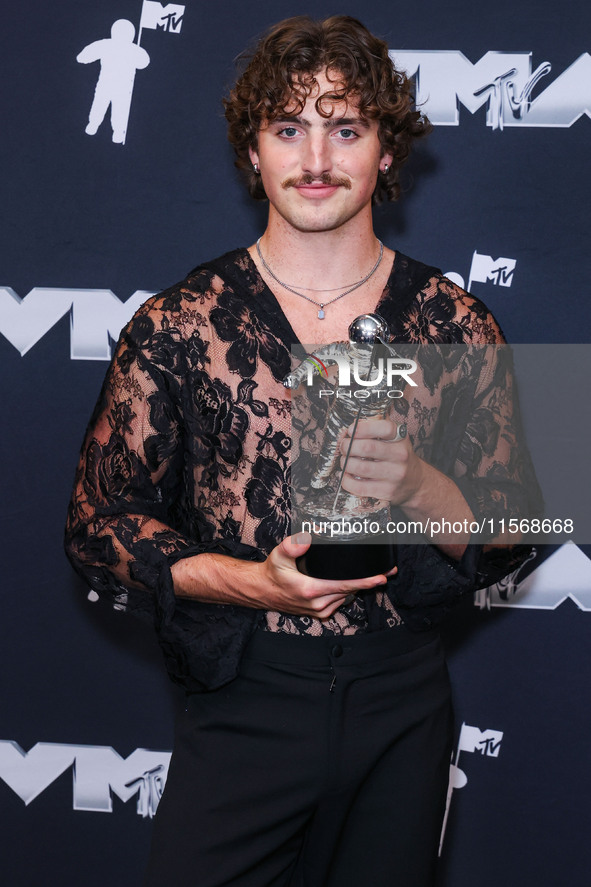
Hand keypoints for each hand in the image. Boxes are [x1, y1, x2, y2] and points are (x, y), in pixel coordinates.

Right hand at [256, 533, 393, 618]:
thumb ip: (292, 545)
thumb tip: (308, 537)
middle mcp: (319, 604)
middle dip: (369, 582)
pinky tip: (351, 583)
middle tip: (388, 571)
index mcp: (312, 590)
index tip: (382, 577)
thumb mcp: (279, 555)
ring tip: (372, 575)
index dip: (366, 581)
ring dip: (358, 587)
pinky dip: (348, 592)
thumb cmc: (273, 572)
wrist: (263, 591)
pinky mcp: (321, 613)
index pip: (345, 585)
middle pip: (351, 591)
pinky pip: (341, 601)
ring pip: (347, 597)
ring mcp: (320, 610)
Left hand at [339, 418, 425, 506]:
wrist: (416, 483)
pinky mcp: (386, 491)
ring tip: (345, 461)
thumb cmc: (398, 457)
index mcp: (401, 438)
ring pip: (360, 467)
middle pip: (367, 448)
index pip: (384, 428)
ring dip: (346, 463)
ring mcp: (394, 475)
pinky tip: (346, 476)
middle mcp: (400, 455)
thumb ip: (375, 430)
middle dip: (348, 446)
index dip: (363, 428)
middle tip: (343, 446)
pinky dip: (346, 480)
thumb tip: (352, 428)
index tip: (351, 430)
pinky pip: (359, 487)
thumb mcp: (394, 439)